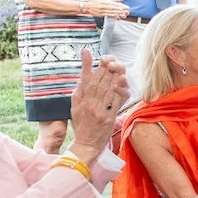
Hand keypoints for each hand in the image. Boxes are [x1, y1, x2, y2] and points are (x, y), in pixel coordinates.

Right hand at [68, 50, 127, 164]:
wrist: (86, 144)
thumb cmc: (81, 124)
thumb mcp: (74, 106)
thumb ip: (79, 90)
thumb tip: (83, 75)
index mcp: (81, 100)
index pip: (87, 80)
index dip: (89, 65)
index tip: (90, 53)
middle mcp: (90, 104)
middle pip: (99, 82)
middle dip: (105, 69)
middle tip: (110, 59)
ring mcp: (100, 111)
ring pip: (108, 90)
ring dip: (114, 76)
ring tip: (118, 66)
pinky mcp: (109, 117)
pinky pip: (116, 101)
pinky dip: (120, 91)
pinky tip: (123, 81)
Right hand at [84, 0, 129, 18]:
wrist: (87, 7)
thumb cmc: (93, 2)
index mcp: (104, 2)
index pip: (113, 3)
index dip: (119, 5)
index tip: (124, 6)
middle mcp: (104, 6)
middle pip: (114, 8)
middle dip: (120, 9)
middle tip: (126, 10)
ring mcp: (103, 11)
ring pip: (112, 12)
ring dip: (118, 13)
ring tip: (124, 13)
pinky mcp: (102, 14)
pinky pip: (108, 15)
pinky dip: (113, 16)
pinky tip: (117, 17)